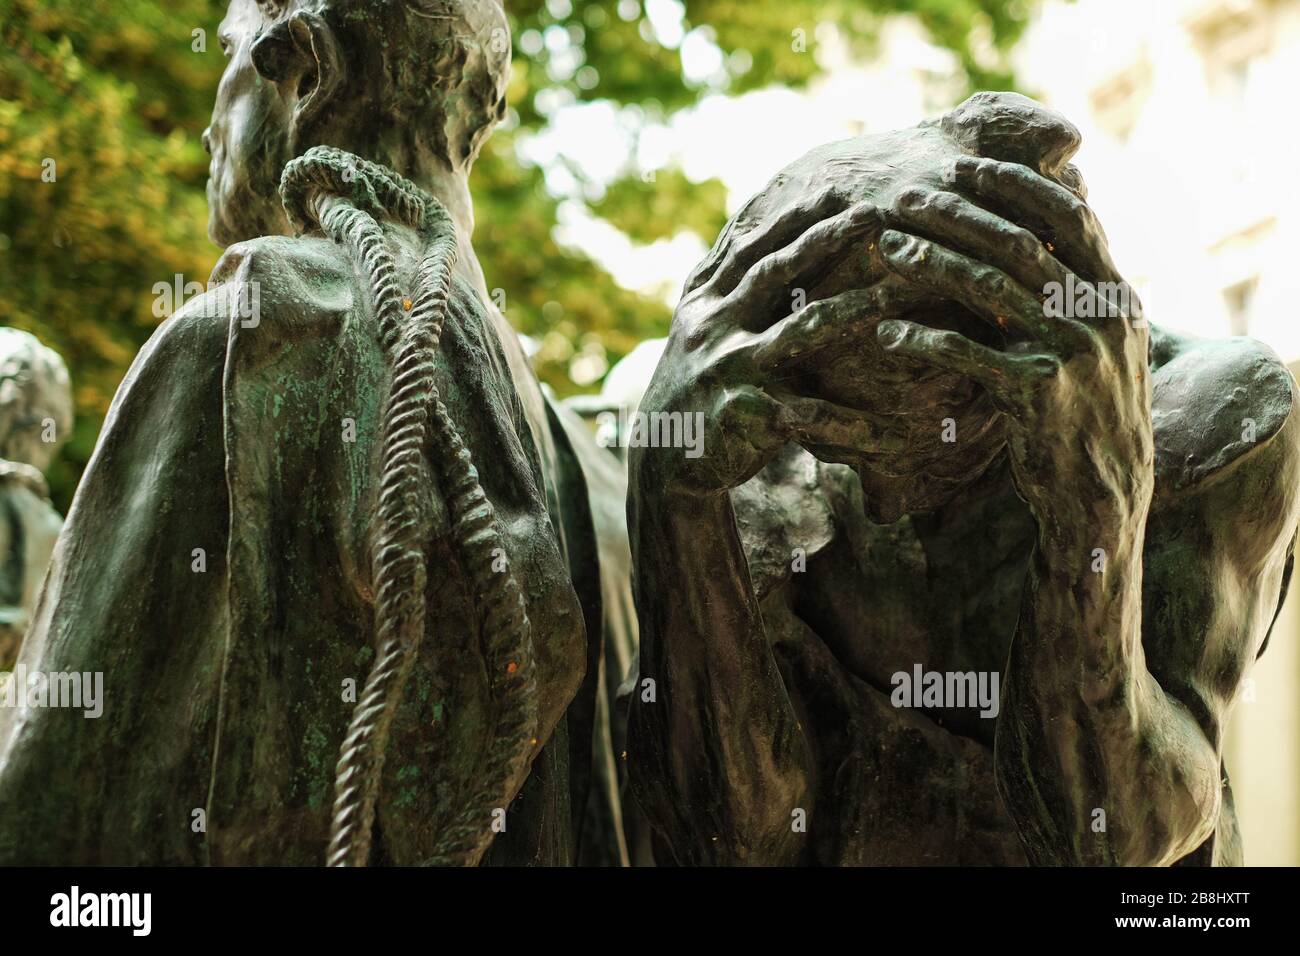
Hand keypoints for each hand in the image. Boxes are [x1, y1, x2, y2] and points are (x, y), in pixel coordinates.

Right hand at [634, 185, 933, 495]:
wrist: (666, 461)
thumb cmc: (696, 389)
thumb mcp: (697, 329)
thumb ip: (725, 283)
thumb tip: (753, 219)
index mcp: (705, 303)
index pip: (753, 247)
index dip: (793, 216)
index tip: (836, 187)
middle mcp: (713, 327)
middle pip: (777, 272)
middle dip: (828, 238)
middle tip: (876, 211)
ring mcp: (730, 368)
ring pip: (802, 330)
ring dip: (855, 308)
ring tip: (900, 294)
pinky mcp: (747, 414)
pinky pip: (813, 415)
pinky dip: (858, 424)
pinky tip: (899, 430)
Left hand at [875, 156, 1152, 539]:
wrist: (1102, 492)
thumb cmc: (1085, 412)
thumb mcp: (1098, 346)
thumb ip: (1074, 293)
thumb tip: (1039, 236)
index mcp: (1115, 293)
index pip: (1068, 214)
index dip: (1014, 183)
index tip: (962, 166)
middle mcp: (1101, 315)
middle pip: (1019, 242)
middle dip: (957, 213)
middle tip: (904, 197)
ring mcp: (1072, 353)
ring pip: (989, 289)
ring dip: (931, 263)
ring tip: (885, 250)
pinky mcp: (1038, 395)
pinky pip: (967, 354)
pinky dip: (923, 340)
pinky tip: (886, 334)